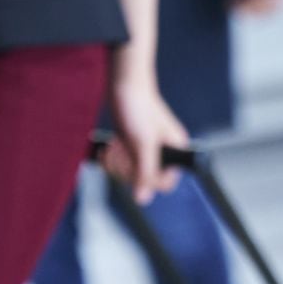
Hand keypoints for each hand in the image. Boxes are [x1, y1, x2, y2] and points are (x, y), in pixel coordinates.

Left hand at [100, 60, 188, 205]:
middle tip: (119, 152)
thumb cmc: (138, 107)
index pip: (165, 182)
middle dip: (127, 168)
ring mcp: (145, 149)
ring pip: (130, 174)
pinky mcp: (130, 146)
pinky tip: (107, 148)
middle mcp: (162, 152)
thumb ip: (145, 172)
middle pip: (144, 180)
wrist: (123, 84)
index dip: (148, 180)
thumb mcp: (143, 143)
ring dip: (117, 163)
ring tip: (112, 147)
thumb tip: (143, 199)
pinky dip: (112, 159)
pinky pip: (121, 164)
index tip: (135, 167)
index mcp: (174, 150)